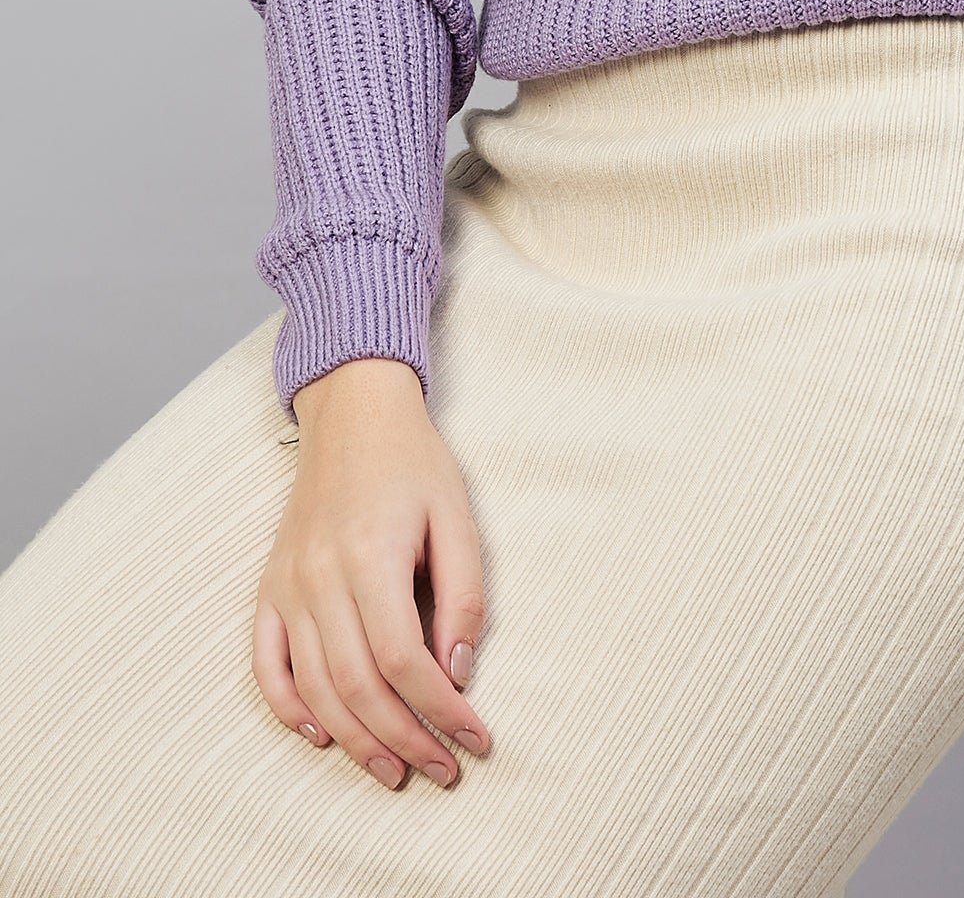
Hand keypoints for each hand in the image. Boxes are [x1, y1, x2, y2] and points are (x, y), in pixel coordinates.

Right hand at [252, 357, 491, 792]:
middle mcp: (319, 578)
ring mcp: (287, 586)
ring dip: (355, 740)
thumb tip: (458, 672)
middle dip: (405, 739)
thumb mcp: (457, 516)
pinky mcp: (268, 590)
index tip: (476, 738)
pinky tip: (322, 735)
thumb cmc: (413, 463)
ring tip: (394, 771)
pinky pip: (266, 665)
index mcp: (370, 556)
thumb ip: (463, 594)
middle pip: (358, 686)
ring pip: (315, 688)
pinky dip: (289, 709)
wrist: (352, 415)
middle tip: (443, 770)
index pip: (403, 659)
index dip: (441, 709)